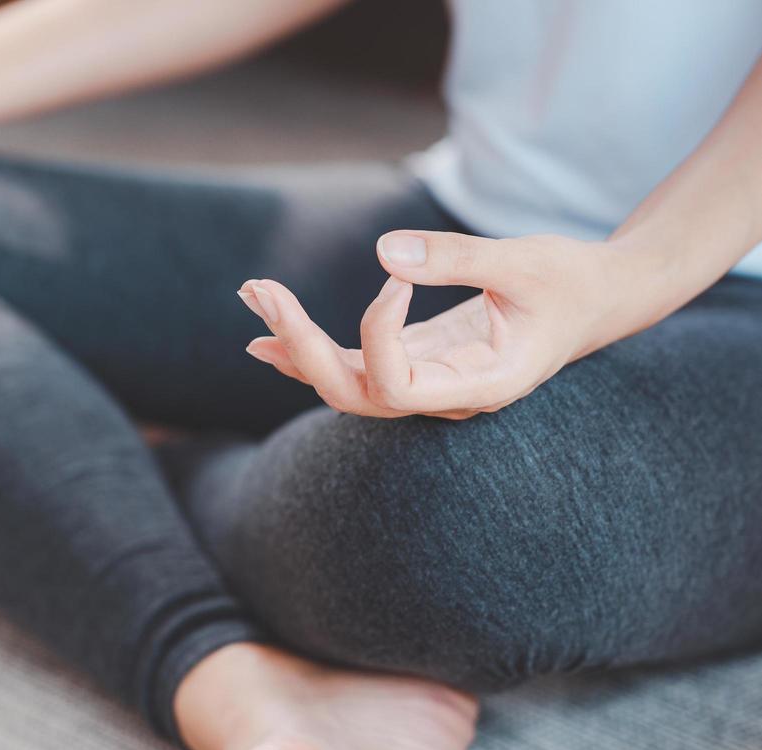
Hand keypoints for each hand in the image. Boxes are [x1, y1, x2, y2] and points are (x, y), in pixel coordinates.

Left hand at [240, 232, 643, 418]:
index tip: (396, 281)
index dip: (378, 337)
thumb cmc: (571, 280)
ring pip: (343, 381)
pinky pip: (350, 366)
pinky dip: (307, 348)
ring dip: (294, 340)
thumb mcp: (526, 261)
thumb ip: (458, 258)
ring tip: (253, 293)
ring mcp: (425, 384)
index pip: (399, 385)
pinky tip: (264, 333)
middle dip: (303, 344)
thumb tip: (383, 250)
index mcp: (482, 387)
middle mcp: (445, 397)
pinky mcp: (413, 362)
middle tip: (262, 290)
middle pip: (354, 392)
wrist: (597, 299)